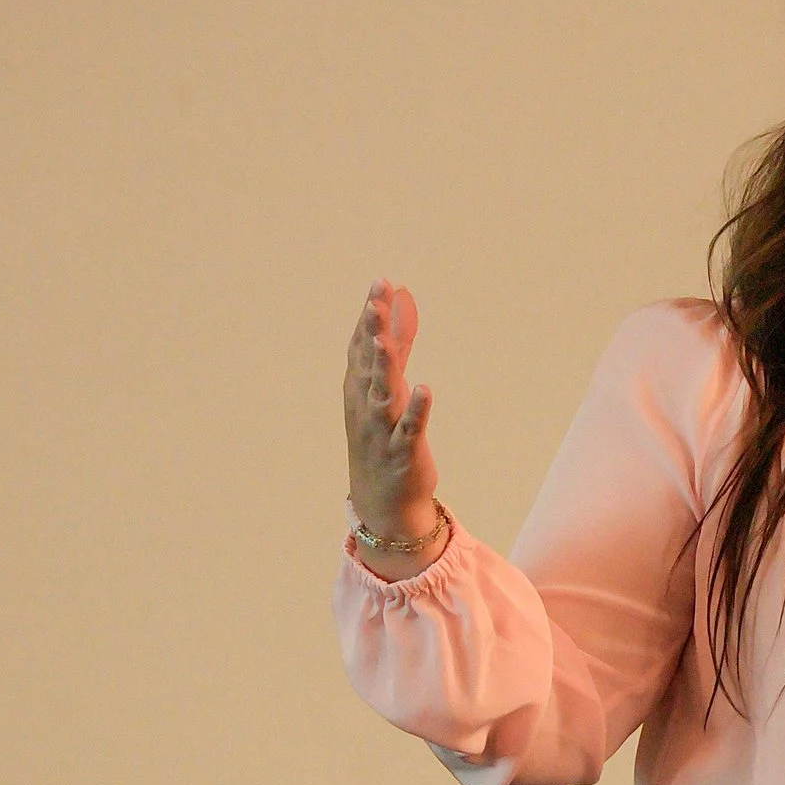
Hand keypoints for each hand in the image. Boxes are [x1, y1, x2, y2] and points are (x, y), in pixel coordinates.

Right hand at [344, 281, 442, 544]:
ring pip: (382, 394)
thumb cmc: (383, 438)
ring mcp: (382, 430)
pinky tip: (424, 389)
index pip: (361, 346)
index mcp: (359, 390)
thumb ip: (395, 348)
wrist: (383, 502)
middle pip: (369, 363)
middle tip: (376, 299)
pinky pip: (409, 429)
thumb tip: (400, 304)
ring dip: (384, 368)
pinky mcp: (403, 452)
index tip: (380, 283)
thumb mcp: (386, 390)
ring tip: (386, 341)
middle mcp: (366, 406)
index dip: (370, 316)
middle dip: (372, 331)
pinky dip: (416, 410)